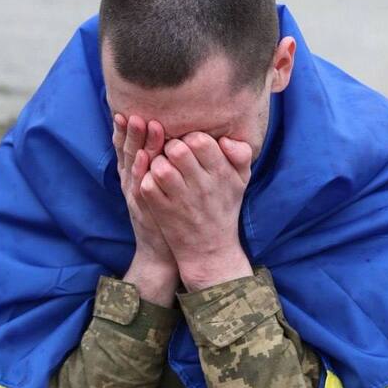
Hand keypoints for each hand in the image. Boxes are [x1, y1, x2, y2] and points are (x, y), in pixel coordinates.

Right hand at [113, 114, 178, 305]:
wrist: (166, 252)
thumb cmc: (169, 214)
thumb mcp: (164, 185)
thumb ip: (164, 163)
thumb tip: (171, 137)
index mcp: (137, 175)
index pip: (129, 147)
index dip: (125, 129)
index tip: (126, 107)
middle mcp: (132, 183)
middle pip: (128, 151)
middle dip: (131, 130)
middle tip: (134, 108)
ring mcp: (137, 196)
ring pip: (133, 166)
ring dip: (137, 143)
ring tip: (141, 123)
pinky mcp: (145, 210)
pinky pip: (142, 187)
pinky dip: (141, 172)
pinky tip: (145, 157)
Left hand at [139, 132, 254, 291]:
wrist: (212, 250)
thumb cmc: (224, 207)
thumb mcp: (241, 181)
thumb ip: (241, 154)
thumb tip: (225, 139)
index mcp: (221, 173)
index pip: (201, 141)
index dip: (190, 137)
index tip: (189, 145)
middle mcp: (202, 186)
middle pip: (177, 150)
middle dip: (170, 146)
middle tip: (171, 154)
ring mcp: (181, 200)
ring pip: (160, 167)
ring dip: (156, 162)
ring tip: (162, 167)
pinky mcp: (163, 212)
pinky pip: (148, 186)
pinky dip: (146, 180)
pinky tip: (153, 182)